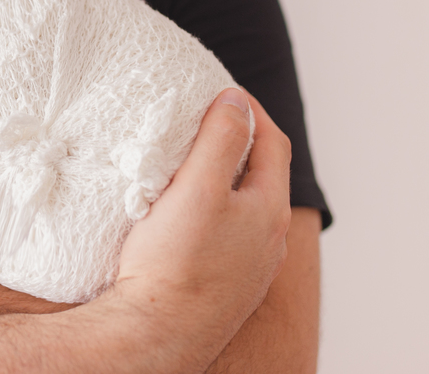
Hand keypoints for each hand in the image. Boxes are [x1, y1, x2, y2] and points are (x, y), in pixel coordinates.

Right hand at [112, 88, 292, 371]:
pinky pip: (227, 235)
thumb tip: (236, 99)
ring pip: (244, 207)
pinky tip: (183, 216)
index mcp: (268, 210)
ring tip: (190, 163)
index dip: (250, 110)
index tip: (221, 92)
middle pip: (262, 174)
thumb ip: (220, 139)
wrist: (156, 337)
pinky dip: (212, 211)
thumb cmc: (175, 265)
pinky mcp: (224, 286)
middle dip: (238, 142)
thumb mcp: (198, 188)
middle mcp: (268, 241)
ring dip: (224, 179)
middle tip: (204, 121)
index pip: (273, 143)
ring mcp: (248, 267)